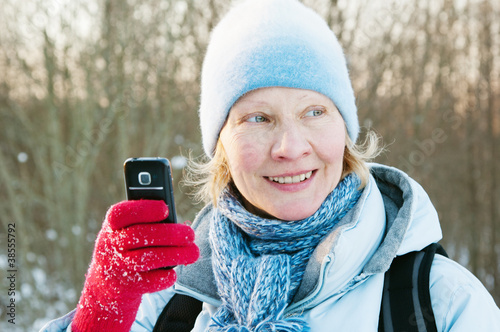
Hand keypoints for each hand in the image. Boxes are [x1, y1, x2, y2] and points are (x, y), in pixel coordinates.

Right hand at [71, 200, 198, 331]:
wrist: (107, 285)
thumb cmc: (128, 247)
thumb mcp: (128, 230)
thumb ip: (146, 222)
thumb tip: (175, 221)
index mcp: (112, 225)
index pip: (121, 213)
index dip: (144, 209)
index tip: (165, 209)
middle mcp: (110, 245)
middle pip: (140, 235)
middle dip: (170, 234)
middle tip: (190, 234)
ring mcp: (116, 267)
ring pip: (147, 259)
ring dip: (174, 255)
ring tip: (194, 252)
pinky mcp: (126, 287)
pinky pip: (149, 281)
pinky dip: (164, 277)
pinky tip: (173, 273)